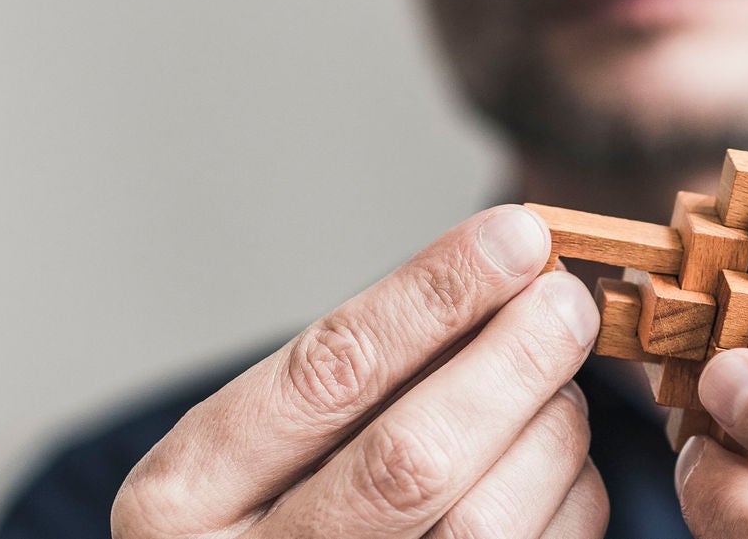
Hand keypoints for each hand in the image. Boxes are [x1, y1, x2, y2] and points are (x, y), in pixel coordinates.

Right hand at [112, 206, 609, 538]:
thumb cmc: (261, 522)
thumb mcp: (247, 449)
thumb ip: (347, 376)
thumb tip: (497, 272)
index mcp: (181, 499)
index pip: (328, 376)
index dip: (433, 297)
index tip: (512, 238)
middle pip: (413, 460)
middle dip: (510, 364)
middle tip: (566, 301)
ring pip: (485, 524)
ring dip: (547, 431)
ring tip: (558, 380)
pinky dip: (566, 496)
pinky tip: (555, 457)